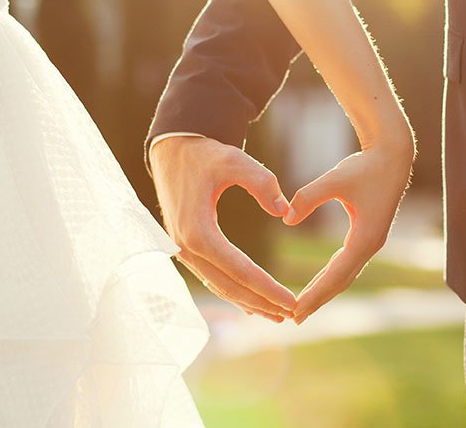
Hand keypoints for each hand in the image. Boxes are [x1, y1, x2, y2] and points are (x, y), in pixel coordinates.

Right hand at [150, 135, 296, 321]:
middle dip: (262, 302)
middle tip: (292, 315)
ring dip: (248, 302)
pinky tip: (251, 302)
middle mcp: (186, 247)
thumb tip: (284, 211)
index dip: (268, 288)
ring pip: (219, 286)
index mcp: (198, 231)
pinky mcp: (184, 248)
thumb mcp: (234, 160)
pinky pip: (211, 277)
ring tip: (277, 314)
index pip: (240, 270)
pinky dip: (232, 291)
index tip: (293, 301)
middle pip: (229, 286)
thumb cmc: (205, 155)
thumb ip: (262, 182)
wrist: (172, 150)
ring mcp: (182, 250)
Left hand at [284, 132, 414, 323]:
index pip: (336, 274)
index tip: (297, 310)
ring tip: (304, 307)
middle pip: (341, 281)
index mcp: (365, 238)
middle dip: (319, 300)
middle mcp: (371, 245)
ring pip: (345, 274)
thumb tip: (286, 219)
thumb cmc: (364, 166)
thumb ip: (308, 197)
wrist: (392, 157)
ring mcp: (371, 242)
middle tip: (294, 319)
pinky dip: (332, 276)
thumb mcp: (334, 179)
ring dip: (325, 291)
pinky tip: (319, 282)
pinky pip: (347, 263)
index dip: (316, 293)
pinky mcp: (368, 235)